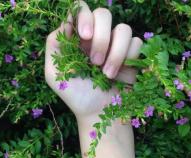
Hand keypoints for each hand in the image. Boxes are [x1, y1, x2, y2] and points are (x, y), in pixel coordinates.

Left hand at [45, 1, 142, 117]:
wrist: (99, 114)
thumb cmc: (76, 96)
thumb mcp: (54, 73)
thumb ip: (53, 44)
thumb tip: (68, 21)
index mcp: (78, 39)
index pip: (81, 9)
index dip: (84, 16)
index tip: (85, 36)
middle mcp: (98, 38)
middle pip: (104, 13)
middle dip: (101, 39)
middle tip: (95, 63)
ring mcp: (116, 46)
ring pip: (124, 28)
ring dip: (116, 53)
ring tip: (107, 75)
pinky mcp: (132, 55)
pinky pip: (137, 43)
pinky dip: (129, 59)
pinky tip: (121, 75)